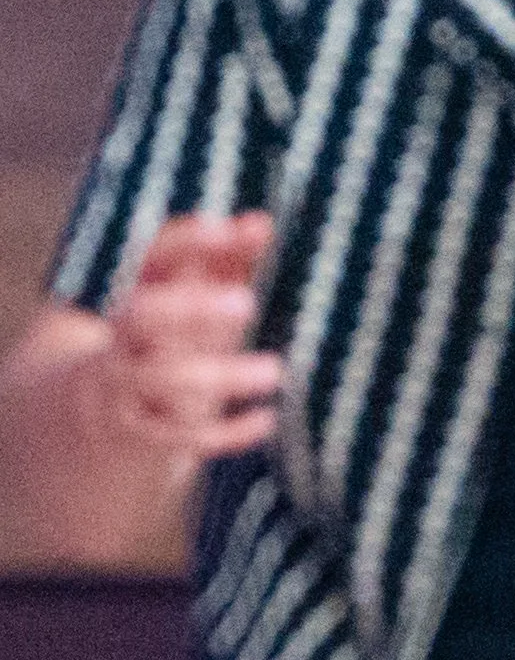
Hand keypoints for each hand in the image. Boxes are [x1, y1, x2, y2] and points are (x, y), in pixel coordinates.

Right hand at [101, 215, 283, 459]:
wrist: (94, 422)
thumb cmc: (159, 344)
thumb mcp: (184, 302)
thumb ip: (221, 263)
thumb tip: (260, 222)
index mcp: (130, 295)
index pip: (147, 259)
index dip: (184, 243)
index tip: (227, 230)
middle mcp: (117, 338)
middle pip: (140, 317)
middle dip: (190, 309)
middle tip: (246, 302)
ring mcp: (120, 389)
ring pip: (162, 380)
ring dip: (221, 375)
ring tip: (275, 370)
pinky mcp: (137, 437)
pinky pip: (177, 436)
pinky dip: (224, 431)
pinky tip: (266, 418)